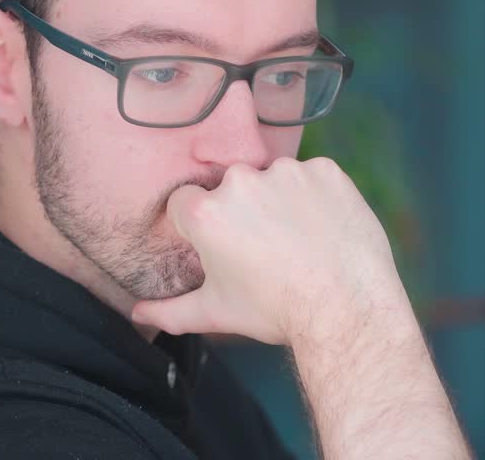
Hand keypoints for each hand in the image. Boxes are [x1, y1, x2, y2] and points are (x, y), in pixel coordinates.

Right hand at [130, 157, 405, 345]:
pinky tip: (324, 229)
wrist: (346, 308)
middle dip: (243, 211)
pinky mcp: (326, 170)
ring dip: (281, 201)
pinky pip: (313, 176)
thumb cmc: (276, 310)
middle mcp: (243, 181)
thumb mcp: (216, 312)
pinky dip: (317, 197)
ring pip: (274, 179)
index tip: (222, 246)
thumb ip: (170, 310)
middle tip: (266, 249)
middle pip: (232, 187)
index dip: (201, 226)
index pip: (186, 202)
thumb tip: (137, 315)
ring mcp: (288, 171)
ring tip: (299, 241)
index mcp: (207, 212)